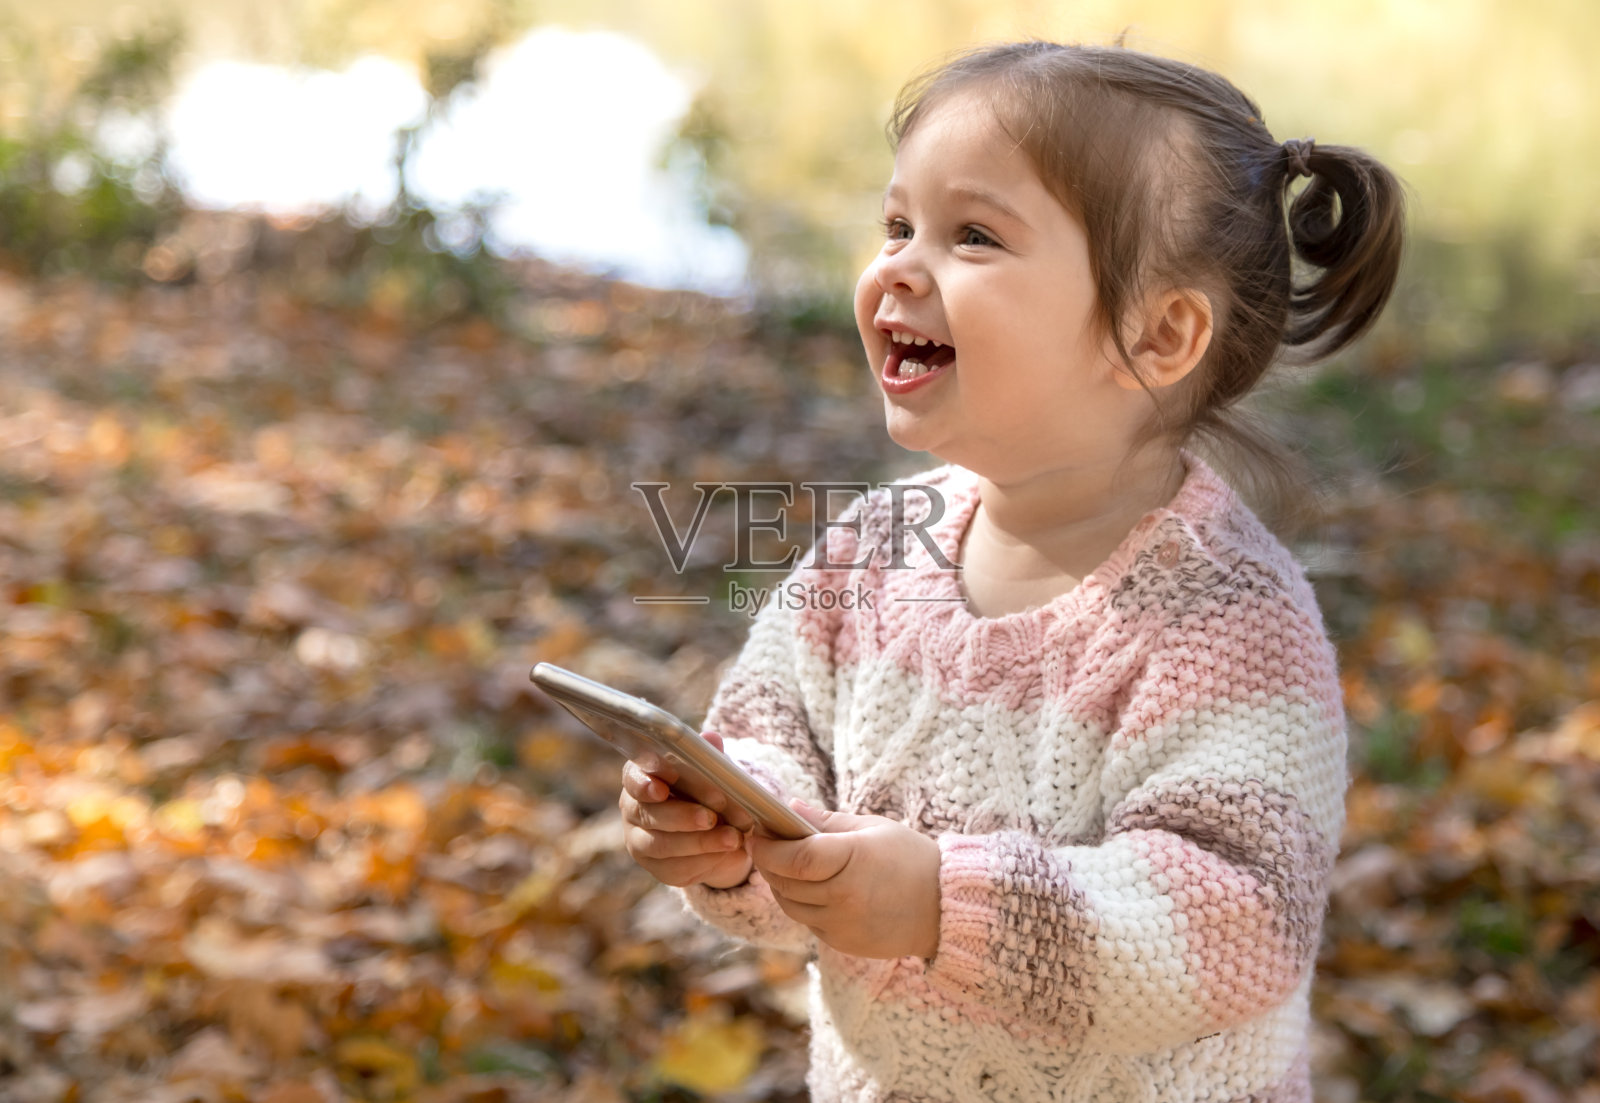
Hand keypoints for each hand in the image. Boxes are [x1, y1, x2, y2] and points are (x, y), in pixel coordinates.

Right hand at [619, 731, 753, 888]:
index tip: (661, 789)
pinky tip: (726, 854)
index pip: (633, 778)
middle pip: (648, 814)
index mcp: (641, 778)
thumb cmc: (706, 792)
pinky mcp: (657, 868)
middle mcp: (633, 809)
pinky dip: (704, 861)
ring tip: (731, 838)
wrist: (717, 831)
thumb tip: (711, 739)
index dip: (644, 784)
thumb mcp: (711, 773)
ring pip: (662, 845)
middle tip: (710, 817)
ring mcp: (640, 842)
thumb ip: (709, 758)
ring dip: (699, 842)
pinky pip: (675, 868)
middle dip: (682, 816)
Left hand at [750, 800, 941, 958]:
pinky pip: (808, 922)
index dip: (769, 848)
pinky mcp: (842, 943)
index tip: (757, 834)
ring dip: (781, 885)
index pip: (796, 858)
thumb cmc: (910, 859)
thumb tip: (789, 807)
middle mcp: (844, 897)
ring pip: (791, 906)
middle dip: (768, 863)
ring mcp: (842, 925)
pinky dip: (801, 904)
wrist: (944, 907)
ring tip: (787, 866)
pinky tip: (812, 888)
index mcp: (853, 860)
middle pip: (785, 882)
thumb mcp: (872, 828)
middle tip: (765, 845)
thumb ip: (827, 821)